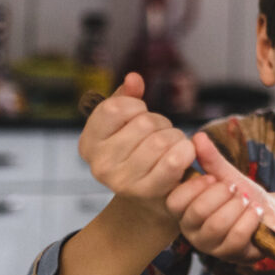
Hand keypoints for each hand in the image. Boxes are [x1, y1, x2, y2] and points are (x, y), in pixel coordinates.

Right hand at [78, 72, 195, 225]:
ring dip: (175, 137)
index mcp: (88, 144)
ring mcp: (121, 181)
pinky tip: (185, 152)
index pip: (115, 108)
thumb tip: (134, 78)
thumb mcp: (126, 123)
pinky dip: (185, 151)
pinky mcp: (148, 192)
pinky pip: (173, 161)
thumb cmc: (140, 151)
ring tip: (171, 145)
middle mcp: (99, 165)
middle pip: (143, 123)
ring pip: (161, 140)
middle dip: (160, 122)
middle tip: (161, 134)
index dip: (136, 106)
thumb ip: (126, 97)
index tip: (140, 116)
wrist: (153, 196)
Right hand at [164, 131, 272, 261]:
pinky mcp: (230, 255)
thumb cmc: (244, 195)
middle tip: (235, 189)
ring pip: (217, 224)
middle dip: (223, 194)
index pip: (175, 201)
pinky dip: (250, 219)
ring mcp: (210, 246)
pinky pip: (237, 236)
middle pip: (197, 212)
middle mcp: (192, 230)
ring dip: (238, 206)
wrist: (272, 214)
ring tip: (246, 202)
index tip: (213, 178)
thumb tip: (197, 137)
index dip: (195, 187)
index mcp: (185, 210)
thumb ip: (211, 159)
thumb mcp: (227, 174)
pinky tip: (255, 213)